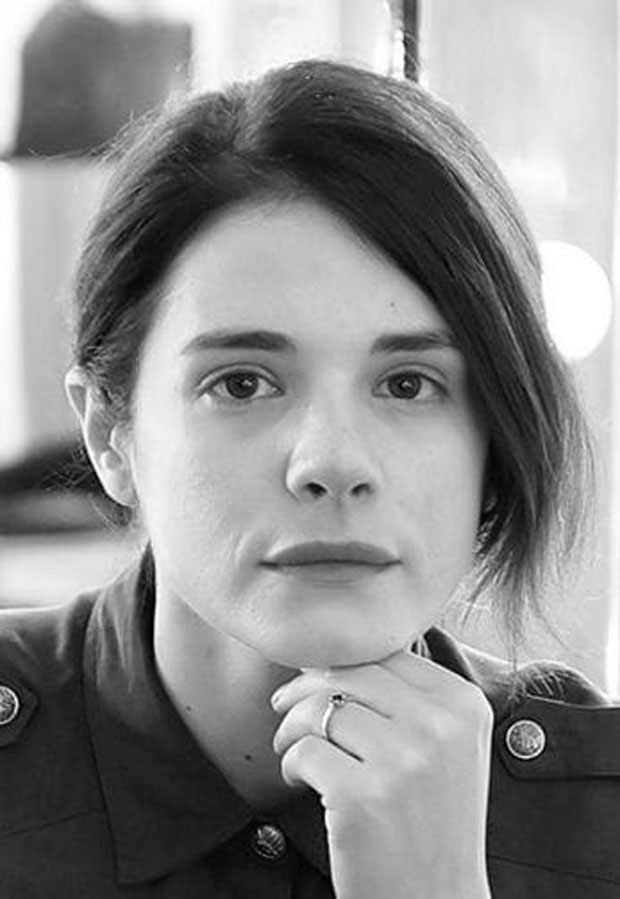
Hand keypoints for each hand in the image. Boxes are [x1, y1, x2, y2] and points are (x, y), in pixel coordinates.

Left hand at [271, 650, 492, 898]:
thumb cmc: (431, 820)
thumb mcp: (446, 748)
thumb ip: (409, 695)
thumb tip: (338, 648)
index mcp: (464, 705)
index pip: (386, 653)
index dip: (340, 663)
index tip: (317, 680)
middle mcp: (440, 727)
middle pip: (349, 673)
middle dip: (304, 686)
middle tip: (284, 706)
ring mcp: (403, 762)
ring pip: (320, 708)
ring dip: (292, 726)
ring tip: (292, 747)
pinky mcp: (363, 797)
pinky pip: (303, 751)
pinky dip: (290, 764)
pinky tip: (301, 781)